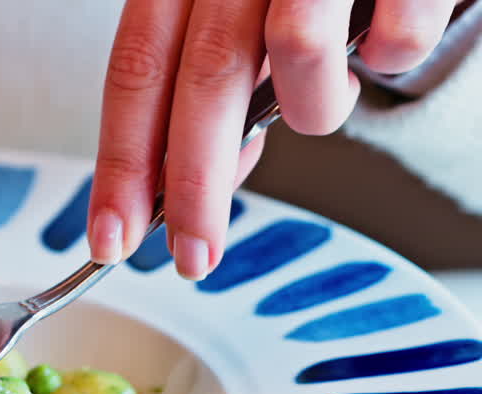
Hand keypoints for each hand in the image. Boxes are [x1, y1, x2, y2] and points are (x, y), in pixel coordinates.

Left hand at [88, 0, 459, 279]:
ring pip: (297, 54)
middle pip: (201, 80)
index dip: (121, 163)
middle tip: (191, 255)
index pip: (135, 72)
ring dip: (313, 104)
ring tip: (326, 90)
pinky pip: (396, 40)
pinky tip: (384, 38)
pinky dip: (393, 54)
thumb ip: (215, 82)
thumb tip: (204, 178)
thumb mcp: (239, 12)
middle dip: (193, 186)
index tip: (112, 235)